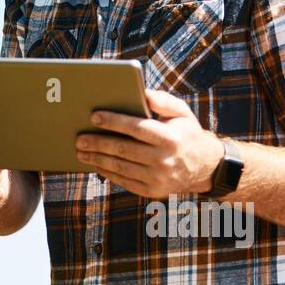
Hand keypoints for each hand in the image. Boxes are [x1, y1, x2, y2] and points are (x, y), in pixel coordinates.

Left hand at [74, 89, 223, 198]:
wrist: (204, 167)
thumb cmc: (187, 133)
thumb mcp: (182, 113)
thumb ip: (163, 101)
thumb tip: (143, 93)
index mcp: (171, 138)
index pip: (137, 128)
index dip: (114, 121)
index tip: (94, 116)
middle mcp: (164, 160)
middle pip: (123, 149)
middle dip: (98, 143)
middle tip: (79, 138)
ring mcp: (158, 178)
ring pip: (121, 167)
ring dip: (97, 159)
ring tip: (81, 151)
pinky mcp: (152, 191)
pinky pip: (124, 181)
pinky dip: (108, 172)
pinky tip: (96, 163)